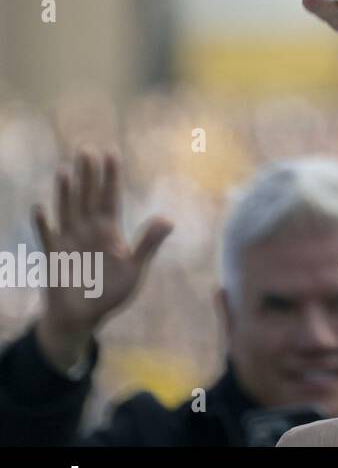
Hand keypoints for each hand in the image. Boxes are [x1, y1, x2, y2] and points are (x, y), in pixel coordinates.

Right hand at [32, 151, 172, 371]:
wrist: (82, 318)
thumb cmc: (110, 293)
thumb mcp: (135, 269)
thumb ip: (148, 244)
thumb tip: (169, 219)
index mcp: (109, 232)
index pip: (110, 198)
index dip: (110, 177)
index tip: (111, 153)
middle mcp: (88, 231)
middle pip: (87, 197)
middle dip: (88, 175)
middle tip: (87, 149)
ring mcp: (69, 241)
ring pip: (67, 210)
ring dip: (66, 192)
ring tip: (66, 170)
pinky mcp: (53, 257)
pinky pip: (47, 237)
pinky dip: (44, 224)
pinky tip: (40, 208)